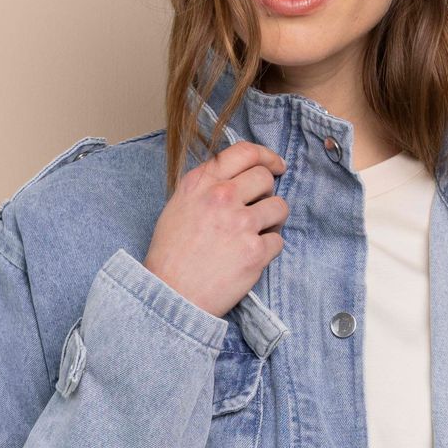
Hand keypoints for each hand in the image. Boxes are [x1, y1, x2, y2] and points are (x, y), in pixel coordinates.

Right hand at [143, 141, 287, 317]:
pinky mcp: (255, 251)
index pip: (244, 152)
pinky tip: (251, 256)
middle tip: (258, 209)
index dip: (266, 156)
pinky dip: (269, 249)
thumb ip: (206, 187)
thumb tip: (236, 179)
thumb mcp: (178, 206)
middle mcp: (222, 196)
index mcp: (201, 182)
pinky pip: (278, 240)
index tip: (276, 165)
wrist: (169, 295)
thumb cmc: (171, 255)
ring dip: (273, 220)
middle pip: (265, 178)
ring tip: (257, 234)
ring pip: (279, 207)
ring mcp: (241, 223)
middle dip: (267, 193)